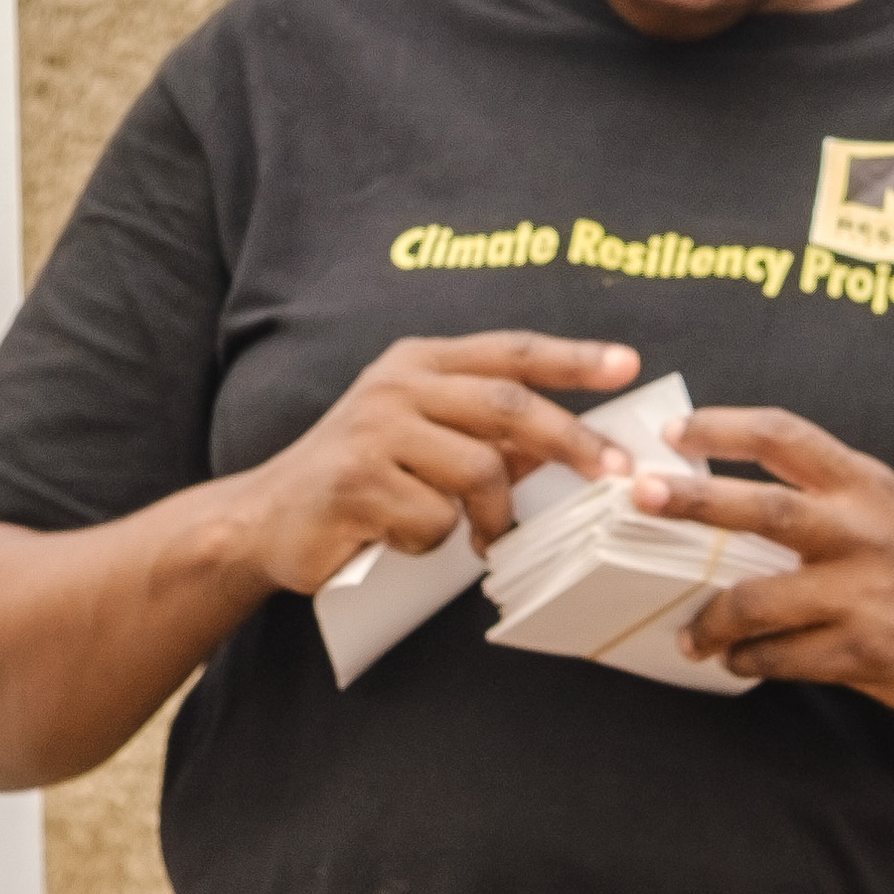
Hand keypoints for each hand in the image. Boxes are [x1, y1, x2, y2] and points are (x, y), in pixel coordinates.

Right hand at [230, 334, 644, 594]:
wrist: (265, 517)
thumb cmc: (360, 477)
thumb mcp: (423, 438)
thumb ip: (487, 432)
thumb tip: (571, 445)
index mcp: (417, 363)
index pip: (510, 351)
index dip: (573, 357)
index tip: (628, 365)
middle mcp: (396, 386)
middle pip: (509, 406)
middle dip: (571, 441)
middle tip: (614, 473)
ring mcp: (374, 432)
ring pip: (480, 472)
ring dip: (491, 516)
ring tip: (474, 535)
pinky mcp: (358, 484)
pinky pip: (436, 521)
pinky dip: (434, 542)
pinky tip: (399, 538)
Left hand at [639, 405, 893, 713]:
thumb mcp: (885, 505)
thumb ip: (820, 494)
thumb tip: (723, 490)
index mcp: (862, 483)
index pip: (783, 435)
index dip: (722, 426)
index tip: (671, 431)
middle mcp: (860, 530)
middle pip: (761, 509)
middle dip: (693, 501)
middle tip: (639, 496)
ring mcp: (859, 594)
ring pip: (754, 601)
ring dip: (709, 619)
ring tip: (690, 633)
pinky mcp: (860, 651)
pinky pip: (779, 657)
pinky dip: (748, 660)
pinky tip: (738, 660)